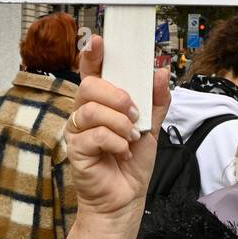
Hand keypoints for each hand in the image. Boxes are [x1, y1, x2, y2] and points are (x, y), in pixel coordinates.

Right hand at [65, 35, 169, 222]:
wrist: (126, 197)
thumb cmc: (133, 162)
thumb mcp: (152, 127)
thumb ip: (157, 99)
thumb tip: (160, 71)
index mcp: (103, 102)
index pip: (92, 71)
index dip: (93, 54)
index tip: (100, 41)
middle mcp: (86, 112)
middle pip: (90, 86)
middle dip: (117, 95)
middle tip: (135, 111)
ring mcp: (78, 130)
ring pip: (91, 109)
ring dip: (119, 121)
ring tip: (132, 136)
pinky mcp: (76, 149)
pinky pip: (95, 134)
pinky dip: (116, 141)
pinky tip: (123, 151)